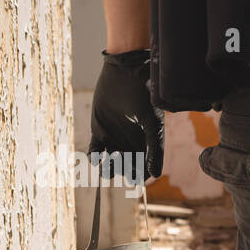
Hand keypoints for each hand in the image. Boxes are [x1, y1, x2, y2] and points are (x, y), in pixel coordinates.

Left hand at [89, 49, 163, 181]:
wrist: (126, 74)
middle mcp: (130, 145)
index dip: (141, 175)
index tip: (138, 168)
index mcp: (146, 146)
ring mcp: (114, 139)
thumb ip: (154, 149)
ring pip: (109, 166)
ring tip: (111, 156)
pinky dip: (95, 158)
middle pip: (126, 171)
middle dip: (124, 171)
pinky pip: (95, 152)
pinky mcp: (98, 131)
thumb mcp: (153, 124)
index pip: (143, 171)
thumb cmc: (145, 96)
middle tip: (124, 156)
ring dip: (109, 169)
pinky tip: (100, 155)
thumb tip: (154, 175)